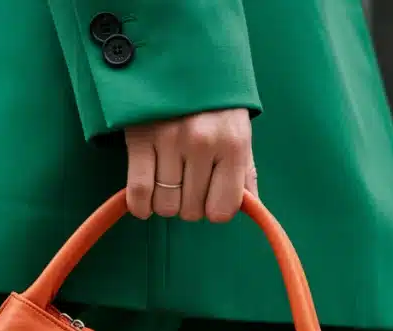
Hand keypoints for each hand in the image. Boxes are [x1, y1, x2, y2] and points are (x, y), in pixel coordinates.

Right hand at [123, 108, 256, 222]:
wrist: (180, 58)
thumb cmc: (214, 103)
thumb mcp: (239, 131)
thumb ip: (245, 172)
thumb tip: (253, 207)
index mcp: (233, 144)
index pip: (222, 209)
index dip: (215, 209)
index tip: (210, 198)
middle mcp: (202, 143)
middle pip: (192, 210)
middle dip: (189, 205)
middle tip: (188, 185)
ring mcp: (169, 140)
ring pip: (165, 205)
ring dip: (165, 204)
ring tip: (168, 184)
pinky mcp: (140, 138)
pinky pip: (139, 191)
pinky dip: (141, 205)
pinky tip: (145, 202)